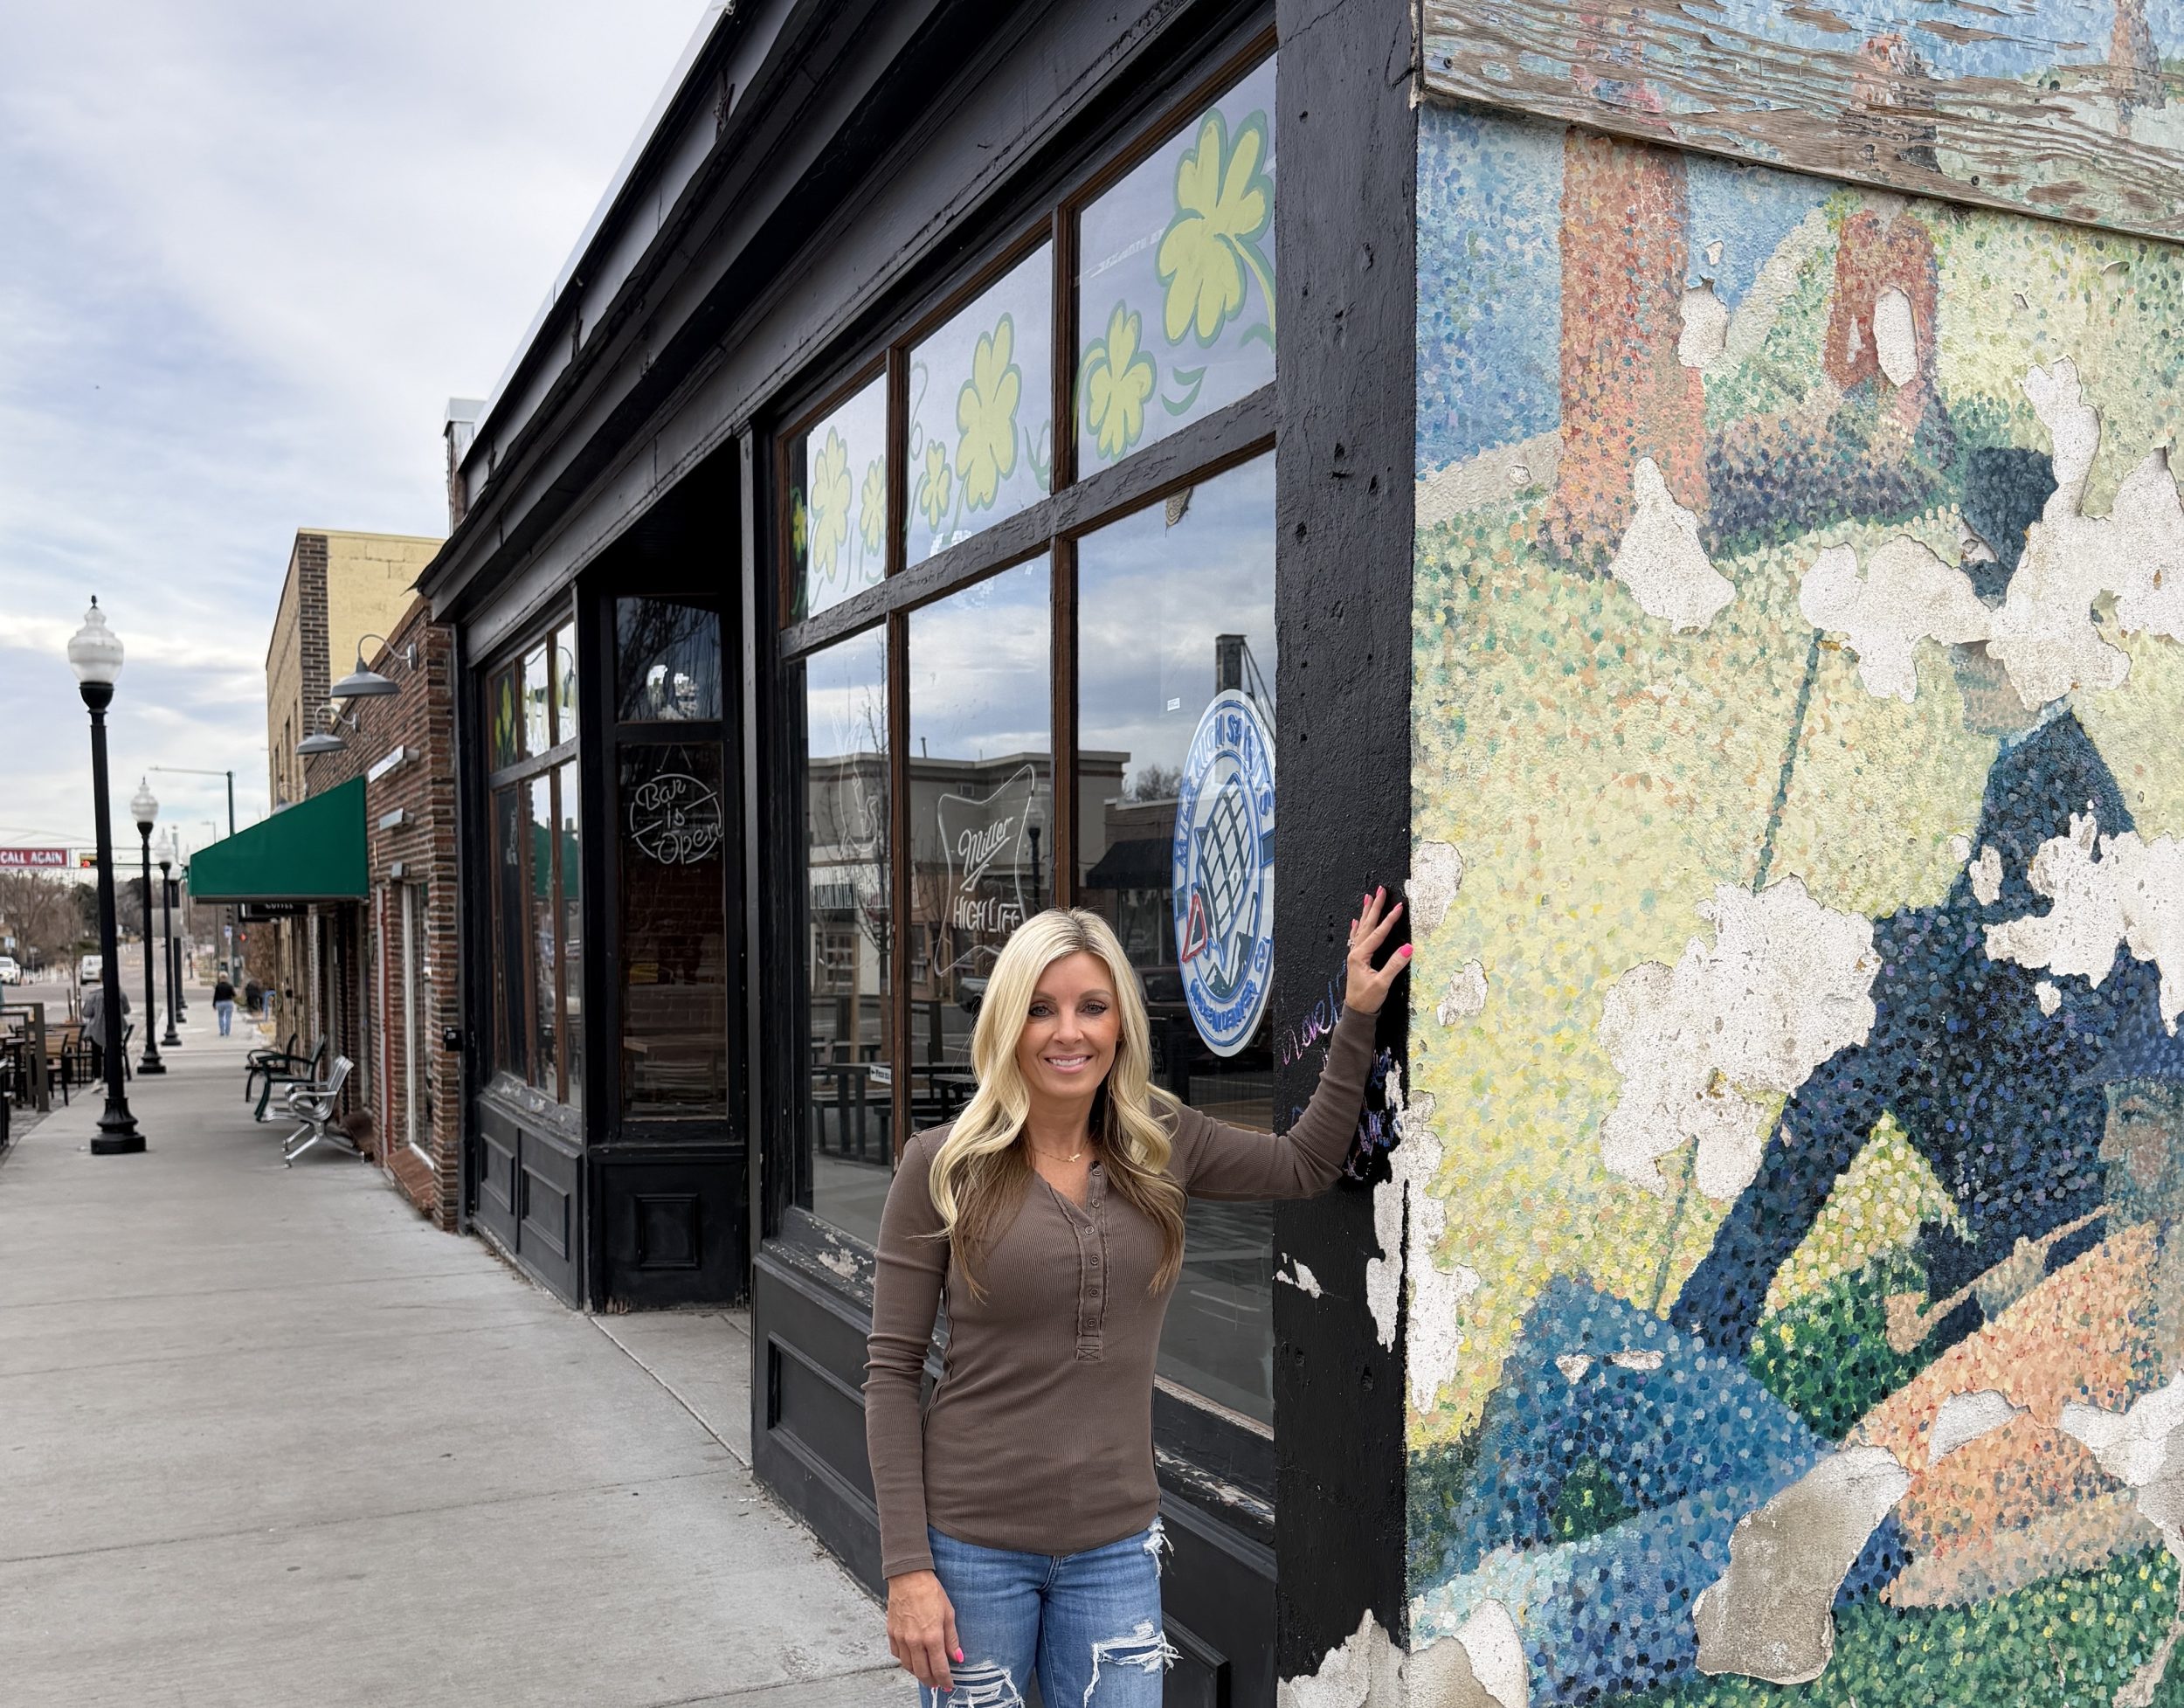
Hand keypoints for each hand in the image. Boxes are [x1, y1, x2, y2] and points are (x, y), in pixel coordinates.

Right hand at [886, 1569, 960, 1690]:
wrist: (908, 1576)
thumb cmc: (929, 1591)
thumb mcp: (948, 1613)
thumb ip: (952, 1638)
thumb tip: (957, 1657)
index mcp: (932, 1636)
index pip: (939, 1668)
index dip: (945, 1680)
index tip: (949, 1685)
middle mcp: (914, 1641)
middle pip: (922, 1672)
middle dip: (931, 1682)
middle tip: (937, 1684)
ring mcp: (901, 1638)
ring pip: (908, 1666)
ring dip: (918, 1674)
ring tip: (926, 1674)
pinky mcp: (891, 1633)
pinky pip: (897, 1655)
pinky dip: (905, 1661)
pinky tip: (912, 1659)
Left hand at [1345, 886, 1410, 1014]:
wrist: (1356, 1012)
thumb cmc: (1368, 999)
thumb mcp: (1383, 983)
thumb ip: (1395, 965)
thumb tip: (1409, 947)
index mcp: (1360, 956)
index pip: (1378, 933)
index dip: (1389, 920)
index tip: (1399, 907)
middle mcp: (1355, 952)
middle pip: (1367, 925)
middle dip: (1374, 907)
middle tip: (1380, 890)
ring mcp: (1354, 955)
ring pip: (1361, 928)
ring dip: (1366, 913)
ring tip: (1368, 897)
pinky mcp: (1356, 960)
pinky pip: (1356, 938)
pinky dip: (1357, 927)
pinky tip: (1355, 921)